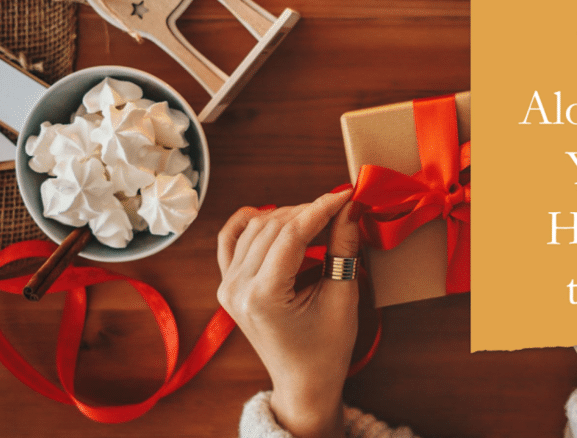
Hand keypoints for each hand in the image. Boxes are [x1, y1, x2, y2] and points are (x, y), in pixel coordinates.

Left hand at [217, 190, 358, 437]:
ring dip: (288, 215)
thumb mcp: (342, 298)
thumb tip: (349, 207)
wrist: (303, 383)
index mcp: (264, 297)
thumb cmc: (327, 349)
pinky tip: (267, 212)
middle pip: (273, 227)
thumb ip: (343, 248)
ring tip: (319, 217)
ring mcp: (228, 287)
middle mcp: (237, 289)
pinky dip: (247, 222)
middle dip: (309, 210)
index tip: (347, 193)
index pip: (292, 234)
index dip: (321, 208)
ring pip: (255, 229)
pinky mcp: (228, 286)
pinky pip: (230, 241)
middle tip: (341, 205)